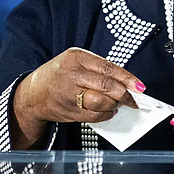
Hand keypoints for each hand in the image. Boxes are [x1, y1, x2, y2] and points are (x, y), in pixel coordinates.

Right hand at [11, 47, 144, 148]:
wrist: (34, 93)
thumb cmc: (61, 74)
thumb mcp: (77, 61)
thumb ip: (99, 68)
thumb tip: (126, 81)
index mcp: (77, 57)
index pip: (108, 68)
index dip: (127, 78)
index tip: (140, 86)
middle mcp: (72, 74)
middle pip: (106, 86)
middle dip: (124, 94)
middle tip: (133, 99)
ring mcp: (69, 94)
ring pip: (101, 102)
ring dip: (115, 105)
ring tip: (120, 104)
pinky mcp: (69, 111)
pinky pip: (94, 115)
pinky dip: (106, 114)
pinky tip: (109, 110)